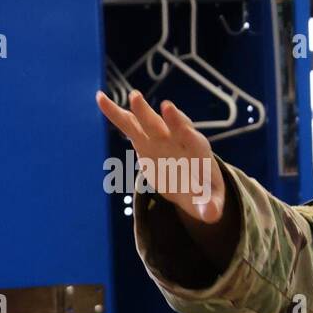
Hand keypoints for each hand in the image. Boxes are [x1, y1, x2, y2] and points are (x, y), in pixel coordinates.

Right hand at [95, 89, 226, 222]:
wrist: (193, 187)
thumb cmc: (205, 194)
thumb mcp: (211, 203)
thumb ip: (211, 207)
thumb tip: (211, 214)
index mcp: (199, 153)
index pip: (192, 137)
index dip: (182, 126)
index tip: (170, 110)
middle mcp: (180, 140)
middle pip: (170, 125)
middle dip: (162, 115)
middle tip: (144, 100)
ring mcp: (161, 139)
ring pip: (148, 122)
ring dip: (138, 110)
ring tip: (124, 98)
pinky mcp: (145, 142)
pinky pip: (129, 126)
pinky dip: (116, 114)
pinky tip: (101, 99)